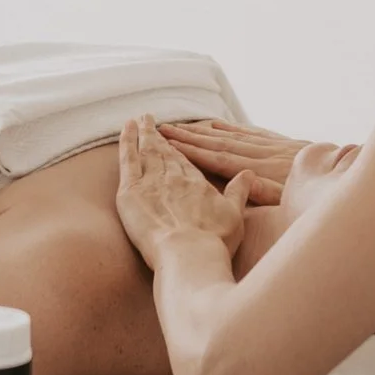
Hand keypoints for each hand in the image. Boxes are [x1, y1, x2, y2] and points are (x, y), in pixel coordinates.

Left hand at [116, 116, 252, 274]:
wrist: (189, 253)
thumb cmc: (213, 241)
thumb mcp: (235, 215)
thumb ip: (239, 192)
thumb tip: (249, 174)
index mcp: (197, 183)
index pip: (184, 162)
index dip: (178, 150)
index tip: (173, 140)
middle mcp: (175, 178)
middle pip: (165, 153)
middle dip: (159, 137)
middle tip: (152, 122)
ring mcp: (152, 182)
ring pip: (147, 151)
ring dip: (143, 134)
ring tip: (140, 120)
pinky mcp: (131, 191)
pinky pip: (128, 159)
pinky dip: (127, 141)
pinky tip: (126, 128)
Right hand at [158, 119, 311, 186]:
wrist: (343, 174)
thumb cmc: (315, 196)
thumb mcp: (292, 200)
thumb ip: (267, 191)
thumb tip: (241, 182)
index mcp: (260, 169)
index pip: (219, 157)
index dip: (192, 150)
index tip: (168, 143)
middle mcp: (260, 153)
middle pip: (218, 142)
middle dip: (188, 136)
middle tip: (162, 129)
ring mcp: (268, 145)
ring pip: (228, 135)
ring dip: (201, 130)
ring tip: (178, 125)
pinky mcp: (276, 141)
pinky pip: (245, 132)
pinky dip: (225, 127)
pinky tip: (212, 123)